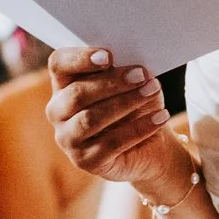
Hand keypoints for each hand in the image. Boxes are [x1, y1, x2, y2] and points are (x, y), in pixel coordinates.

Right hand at [47, 49, 186, 192]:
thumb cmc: (134, 106)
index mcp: (63, 85)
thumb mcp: (132, 83)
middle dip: (111, 83)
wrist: (149, 145)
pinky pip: (111, 143)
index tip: (108, 56)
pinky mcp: (85, 161)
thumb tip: (136, 68)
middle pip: (76, 94)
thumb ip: (126, 71)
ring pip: (90, 119)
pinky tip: (160, 117)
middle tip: (141, 75)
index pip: (59, 64)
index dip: (80, 59)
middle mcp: (58, 112)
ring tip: (151, 92)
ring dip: (125, 103)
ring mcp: (68, 139)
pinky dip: (139, 128)